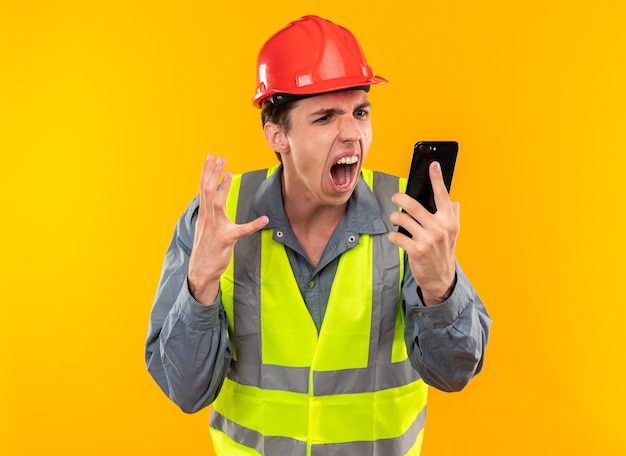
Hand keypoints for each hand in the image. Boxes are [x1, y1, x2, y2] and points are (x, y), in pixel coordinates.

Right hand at [188, 155, 268, 304]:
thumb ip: (209, 212)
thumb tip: (212, 198)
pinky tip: (264, 219)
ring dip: (222, 187)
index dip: (207, 171)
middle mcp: (207, 218)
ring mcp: (215, 228)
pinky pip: (242, 230)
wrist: (200, 270)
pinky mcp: (226, 240)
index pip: (203, 188)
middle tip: (220, 157)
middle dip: (213, 172)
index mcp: (204, 214)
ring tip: (228, 172)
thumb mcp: (204, 227)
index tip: (211, 157)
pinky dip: (254, 225)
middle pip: (207, 190)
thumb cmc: (206, 247)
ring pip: (217, 203)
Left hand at [388, 161, 459, 305]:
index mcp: (449, 221)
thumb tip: (452, 198)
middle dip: (400, 198)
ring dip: (394, 217)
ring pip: (402, 218)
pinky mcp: (416, 250)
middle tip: (395, 197)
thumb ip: (452, 214)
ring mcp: (428, 240)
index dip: (437, 179)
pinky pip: (396, 236)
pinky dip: (393, 235)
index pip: (442, 196)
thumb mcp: (453, 233)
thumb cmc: (444, 252)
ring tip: (395, 219)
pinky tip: (396, 237)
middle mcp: (440, 228)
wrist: (441, 278)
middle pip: (414, 205)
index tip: (433, 165)